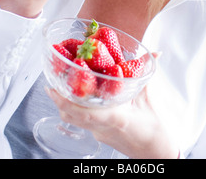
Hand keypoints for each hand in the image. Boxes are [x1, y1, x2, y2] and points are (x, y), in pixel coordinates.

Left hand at [46, 83, 179, 158]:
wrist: (154, 153)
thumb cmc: (153, 129)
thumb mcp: (149, 98)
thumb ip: (147, 73)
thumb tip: (155, 53)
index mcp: (116, 117)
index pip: (86, 112)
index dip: (67, 101)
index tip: (53, 89)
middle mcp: (103, 127)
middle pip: (73, 117)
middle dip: (59, 100)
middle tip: (51, 84)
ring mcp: (99, 134)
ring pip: (75, 121)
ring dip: (65, 105)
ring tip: (57, 89)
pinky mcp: (100, 135)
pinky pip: (82, 123)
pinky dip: (75, 110)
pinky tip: (74, 98)